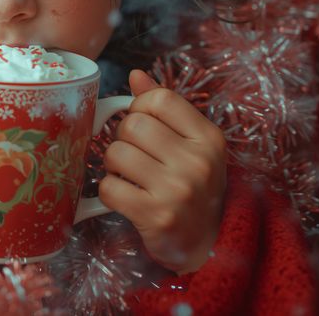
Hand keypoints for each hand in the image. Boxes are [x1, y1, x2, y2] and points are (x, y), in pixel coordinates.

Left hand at [99, 70, 226, 273]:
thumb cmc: (193, 186)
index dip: (140, 108)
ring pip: (115, 153)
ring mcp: (178, 189)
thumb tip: (136, 75)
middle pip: (132, 124)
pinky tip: (126, 198)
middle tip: (134, 156)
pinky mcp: (156, 215)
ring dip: (113, 165)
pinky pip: (109, 187)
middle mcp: (198, 161)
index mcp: (209, 138)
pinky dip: (109, 192)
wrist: (206, 243)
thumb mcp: (191, 144)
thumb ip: (165, 108)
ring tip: (130, 176)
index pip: (159, 99)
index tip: (144, 126)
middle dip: (123, 138)